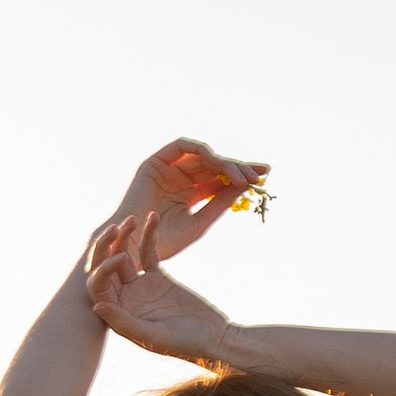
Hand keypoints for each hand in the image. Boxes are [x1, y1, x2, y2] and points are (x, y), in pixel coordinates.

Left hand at [86, 210, 238, 363]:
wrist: (213, 336)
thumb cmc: (184, 343)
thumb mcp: (154, 335)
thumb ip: (124, 322)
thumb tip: (96, 306)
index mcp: (117, 314)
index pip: (98, 286)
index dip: (103, 269)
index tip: (123, 257)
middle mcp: (124, 299)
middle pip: (106, 267)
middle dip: (107, 246)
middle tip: (116, 227)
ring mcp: (140, 286)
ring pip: (125, 255)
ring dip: (126, 237)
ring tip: (133, 218)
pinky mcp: (157, 276)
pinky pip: (149, 252)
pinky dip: (150, 235)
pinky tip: (153, 217)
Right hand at [104, 136, 268, 265]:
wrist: (131, 248)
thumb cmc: (162, 243)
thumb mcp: (200, 222)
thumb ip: (219, 203)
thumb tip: (244, 185)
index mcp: (191, 194)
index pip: (221, 179)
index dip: (241, 176)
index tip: (264, 176)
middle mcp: (180, 178)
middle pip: (215, 165)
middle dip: (237, 167)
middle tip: (258, 175)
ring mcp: (168, 169)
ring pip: (203, 156)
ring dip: (224, 162)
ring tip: (242, 176)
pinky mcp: (155, 162)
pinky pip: (182, 146)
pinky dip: (202, 151)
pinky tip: (217, 162)